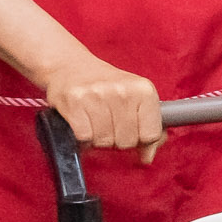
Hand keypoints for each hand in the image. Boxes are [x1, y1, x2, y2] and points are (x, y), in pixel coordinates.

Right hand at [40, 52, 164, 159]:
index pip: (151, 135)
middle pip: (127, 141)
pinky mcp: (74, 100)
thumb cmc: (107, 86)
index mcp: (144, 90)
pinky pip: (84, 137)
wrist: (70, 65)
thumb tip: (148, 156)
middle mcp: (123, 90)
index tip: (132, 131)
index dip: (140, 141)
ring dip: (98, 139)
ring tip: (95, 122)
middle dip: (117, 140)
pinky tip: (83, 123)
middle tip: (109, 124)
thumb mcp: (136, 99)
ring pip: (104, 141)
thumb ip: (149, 127)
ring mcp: (97, 94)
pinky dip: (83, 138)